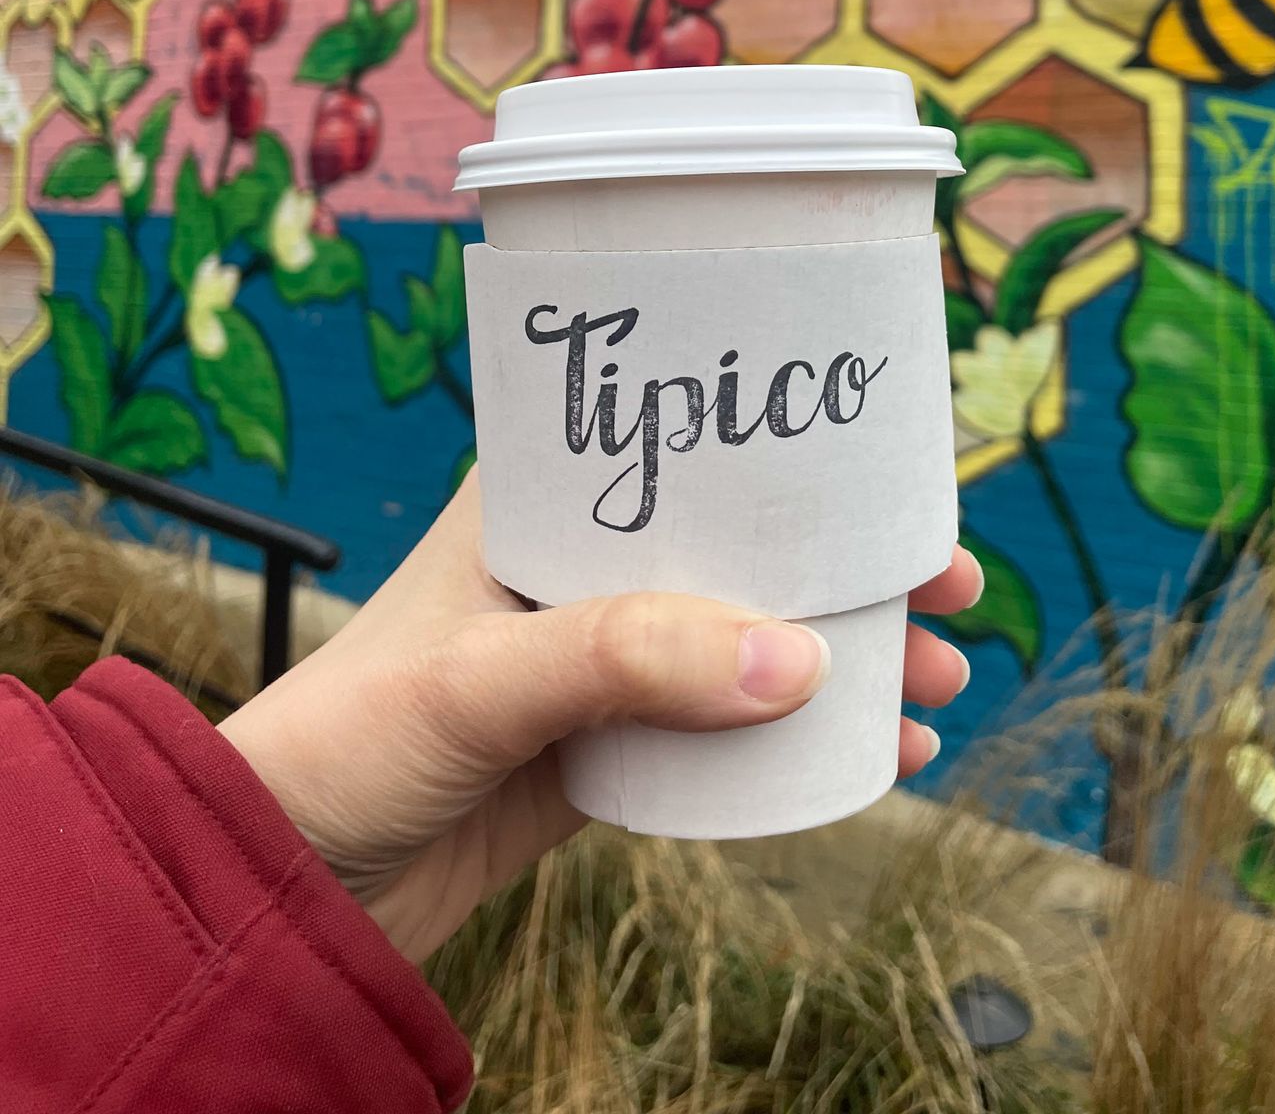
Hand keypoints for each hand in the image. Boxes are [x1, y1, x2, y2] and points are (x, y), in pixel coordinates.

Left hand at [219, 474, 979, 962]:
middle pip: (746, 535)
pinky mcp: (611, 744)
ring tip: (935, 682)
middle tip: (945, 582)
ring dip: (846, 651)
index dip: (792, 446)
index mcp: (539, 497)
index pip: (684, 436)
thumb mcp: (482, 680)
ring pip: (753, 632)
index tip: (892, 469)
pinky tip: (875, 753)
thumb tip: (798, 661)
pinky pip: (731, 729)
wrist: (287, 881)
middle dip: (848, 559)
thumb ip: (625, 660)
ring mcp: (602, 655)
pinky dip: (806, 737)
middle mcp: (581, 561)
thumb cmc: (349, 738)